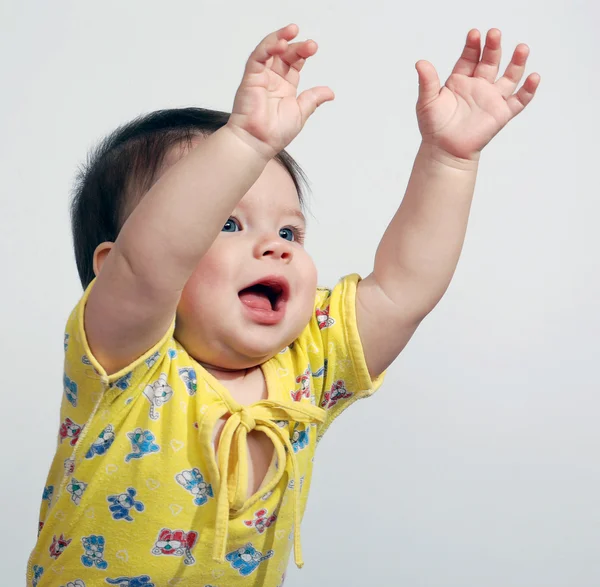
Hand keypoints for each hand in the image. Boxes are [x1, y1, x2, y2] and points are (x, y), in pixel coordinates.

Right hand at [228, 24, 334, 159]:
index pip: (294, 63)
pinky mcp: (250, 78)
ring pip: (269, 51)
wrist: (258, 142)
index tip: (313, 48)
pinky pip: (258, 57)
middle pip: (284, 55)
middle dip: (297, 47)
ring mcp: (260, 77)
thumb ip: (313, 99)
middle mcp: (272, 80)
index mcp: (284, 88)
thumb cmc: (274, 133)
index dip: (303, 54)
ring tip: (293, 31)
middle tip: (311, 45)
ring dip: (280, 38)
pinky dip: (268, 47)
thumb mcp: (301, 113)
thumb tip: (329, 92)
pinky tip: (280, 43)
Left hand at [415, 29, 540, 161]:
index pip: (469, 58)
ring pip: (509, 77)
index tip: (474, 34)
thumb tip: (420, 62)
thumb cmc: (434, 127)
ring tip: (522, 48)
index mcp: (460, 80)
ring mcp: (491, 99)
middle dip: (493, 48)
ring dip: (516, 63)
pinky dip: (528, 90)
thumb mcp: (427, 102)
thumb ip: (427, 82)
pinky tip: (534, 77)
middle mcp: (478, 86)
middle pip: (490, 62)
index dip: (473, 46)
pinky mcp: (501, 114)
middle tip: (495, 34)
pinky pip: (519, 101)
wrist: (444, 151)